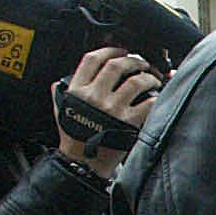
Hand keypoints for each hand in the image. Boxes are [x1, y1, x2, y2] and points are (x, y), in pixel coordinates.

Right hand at [53, 46, 159, 177]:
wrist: (82, 164)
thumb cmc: (74, 138)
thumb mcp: (60, 111)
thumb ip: (60, 93)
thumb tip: (58, 81)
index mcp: (77, 91)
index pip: (92, 59)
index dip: (109, 49)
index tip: (120, 50)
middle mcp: (94, 97)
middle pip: (117, 65)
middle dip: (133, 60)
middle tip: (141, 63)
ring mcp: (112, 109)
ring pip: (136, 81)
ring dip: (149, 76)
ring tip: (153, 78)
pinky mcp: (128, 122)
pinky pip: (148, 102)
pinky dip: (156, 96)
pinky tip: (156, 96)